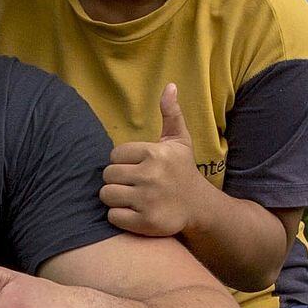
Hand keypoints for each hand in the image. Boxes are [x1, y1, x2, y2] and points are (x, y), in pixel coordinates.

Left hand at [99, 84, 208, 238]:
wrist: (200, 207)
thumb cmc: (183, 171)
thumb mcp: (180, 141)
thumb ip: (171, 114)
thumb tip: (170, 85)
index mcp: (154, 153)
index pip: (115, 155)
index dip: (122, 162)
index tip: (135, 168)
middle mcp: (151, 175)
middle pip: (108, 175)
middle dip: (116, 180)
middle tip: (130, 185)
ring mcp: (147, 200)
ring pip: (107, 195)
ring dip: (115, 198)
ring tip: (130, 198)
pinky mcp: (145, 222)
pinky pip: (113, 216)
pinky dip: (119, 216)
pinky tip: (133, 212)